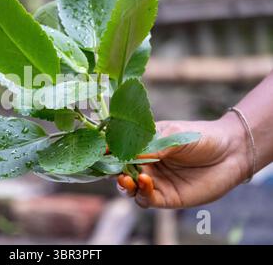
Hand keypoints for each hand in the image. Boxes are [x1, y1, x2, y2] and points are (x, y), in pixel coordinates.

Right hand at [117, 113, 250, 207]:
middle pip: (121, 171)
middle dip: (113, 171)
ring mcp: (156, 182)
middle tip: (113, 168)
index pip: (120, 151)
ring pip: (130, 188)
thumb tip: (127, 152)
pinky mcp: (167, 197)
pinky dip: (142, 192)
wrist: (231, 151)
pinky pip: (147, 199)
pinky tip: (146, 181)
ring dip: (124, 185)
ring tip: (127, 178)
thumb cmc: (200, 136)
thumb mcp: (173, 135)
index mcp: (144, 146)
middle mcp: (146, 165)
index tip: (101, 150)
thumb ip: (150, 146)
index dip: (109, 152)